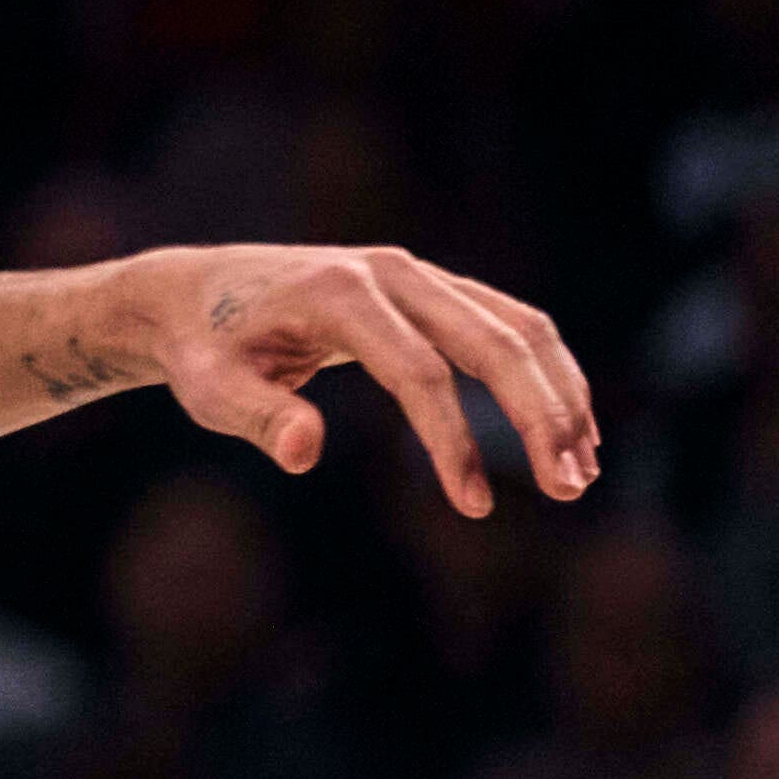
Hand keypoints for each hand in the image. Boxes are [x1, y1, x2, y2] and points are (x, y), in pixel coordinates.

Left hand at [116, 243, 598, 515]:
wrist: (197, 294)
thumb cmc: (204, 349)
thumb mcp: (209, 388)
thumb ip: (258, 417)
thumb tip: (305, 455)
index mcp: (339, 295)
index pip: (419, 372)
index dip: (453, 440)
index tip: (473, 505)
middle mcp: (391, 273)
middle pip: (492, 341)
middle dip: (539, 416)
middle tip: (569, 489)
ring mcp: (418, 275)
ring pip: (518, 328)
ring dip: (560, 395)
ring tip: (581, 470)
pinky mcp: (434, 289)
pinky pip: (510, 326)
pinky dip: (547, 374)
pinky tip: (568, 429)